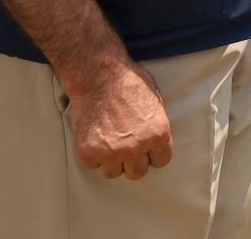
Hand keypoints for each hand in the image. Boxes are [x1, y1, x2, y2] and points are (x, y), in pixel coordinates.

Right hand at [65, 58, 169, 179]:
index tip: (146, 150)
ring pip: (113, 173)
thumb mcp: (156, 104)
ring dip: (111, 161)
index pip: (161, 161)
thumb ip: (155, 127)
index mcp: (158, 134)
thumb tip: (154, 143)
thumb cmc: (129, 84)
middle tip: (125, 149)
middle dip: (132, 162)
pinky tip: (94, 138)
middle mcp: (136, 147)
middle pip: (137, 173)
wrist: (99, 76)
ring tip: (108, 143)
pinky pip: (93, 165)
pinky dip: (92, 155)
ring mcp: (111, 152)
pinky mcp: (88, 152)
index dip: (153, 155)